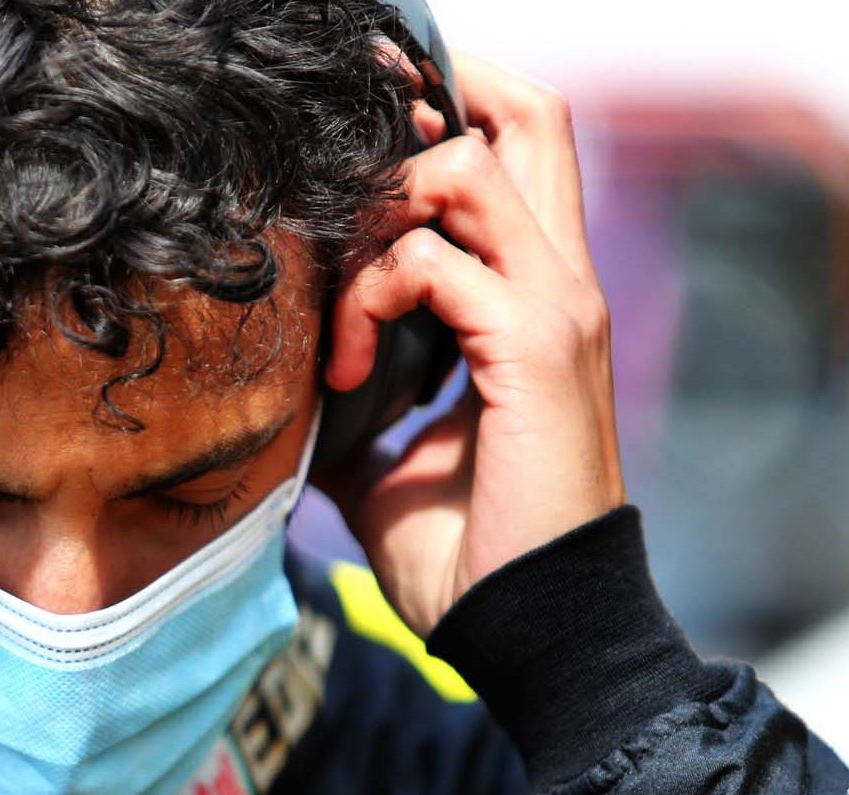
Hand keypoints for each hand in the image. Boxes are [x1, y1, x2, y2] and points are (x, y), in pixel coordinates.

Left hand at [323, 52, 624, 638]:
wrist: (527, 630)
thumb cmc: (468, 552)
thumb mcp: (389, 456)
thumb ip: (360, 396)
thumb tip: (288, 383)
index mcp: (537, 296)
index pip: (516, 149)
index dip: (443, 118)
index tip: (353, 170)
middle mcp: (560, 283)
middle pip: (527, 116)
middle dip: (424, 110)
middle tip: (344, 178)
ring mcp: (558, 307)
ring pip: (467, 165)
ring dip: (375, 218)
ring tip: (339, 315)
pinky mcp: (535, 346)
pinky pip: (433, 263)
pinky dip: (370, 296)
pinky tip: (349, 368)